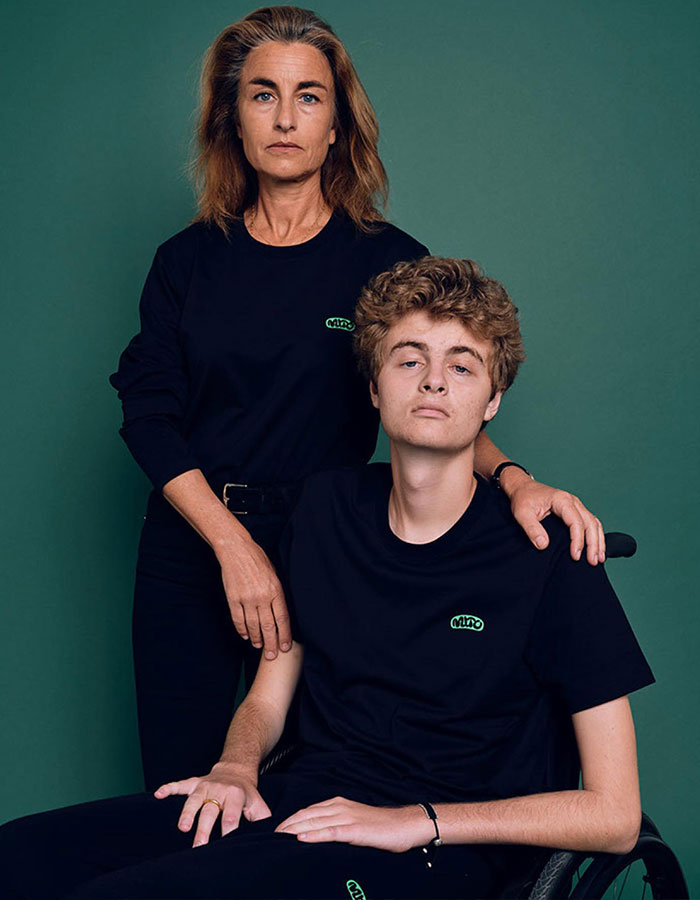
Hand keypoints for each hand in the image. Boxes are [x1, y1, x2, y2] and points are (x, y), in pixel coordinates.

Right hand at [154, 764, 270, 846]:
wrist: (235, 769)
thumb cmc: (246, 793)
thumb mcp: (257, 803)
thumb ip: (261, 819)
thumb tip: (266, 836)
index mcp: (236, 795)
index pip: (232, 814)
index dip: (229, 828)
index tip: (226, 842)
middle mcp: (219, 789)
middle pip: (211, 810)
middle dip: (204, 828)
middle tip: (199, 845)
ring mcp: (205, 785)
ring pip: (194, 799)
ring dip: (187, 812)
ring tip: (182, 827)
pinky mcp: (194, 782)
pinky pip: (180, 784)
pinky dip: (168, 788)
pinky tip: (158, 794)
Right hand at [217, 535, 291, 658]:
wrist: (236, 550)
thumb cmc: (257, 559)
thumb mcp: (275, 573)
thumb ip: (277, 593)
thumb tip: (280, 611)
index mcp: (275, 590)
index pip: (282, 618)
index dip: (285, 635)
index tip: (286, 647)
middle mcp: (262, 597)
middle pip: (268, 626)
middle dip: (271, 643)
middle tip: (273, 656)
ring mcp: (247, 598)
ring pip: (253, 625)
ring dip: (256, 639)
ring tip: (258, 647)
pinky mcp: (233, 598)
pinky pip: (238, 619)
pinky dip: (242, 629)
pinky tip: (245, 636)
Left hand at [275, 796, 432, 852]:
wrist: (406, 825)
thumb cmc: (383, 827)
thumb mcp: (356, 823)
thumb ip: (338, 826)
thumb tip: (319, 835)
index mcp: (339, 804)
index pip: (308, 811)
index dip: (291, 820)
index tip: (276, 830)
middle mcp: (340, 807)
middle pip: (307, 815)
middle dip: (287, 825)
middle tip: (271, 836)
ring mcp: (347, 817)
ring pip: (314, 822)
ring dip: (294, 829)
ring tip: (278, 838)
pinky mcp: (355, 830)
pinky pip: (330, 832)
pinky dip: (314, 834)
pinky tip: (301, 839)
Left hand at [501, 469, 604, 564]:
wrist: (523, 488)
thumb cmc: (523, 498)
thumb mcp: (522, 513)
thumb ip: (531, 529)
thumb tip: (544, 545)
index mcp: (562, 500)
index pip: (576, 522)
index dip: (578, 540)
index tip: (575, 556)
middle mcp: (573, 501)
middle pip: (590, 523)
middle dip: (593, 544)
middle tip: (592, 562)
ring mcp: (576, 505)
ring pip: (594, 523)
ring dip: (598, 541)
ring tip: (598, 559)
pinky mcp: (575, 511)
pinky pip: (591, 522)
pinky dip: (596, 536)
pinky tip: (597, 548)